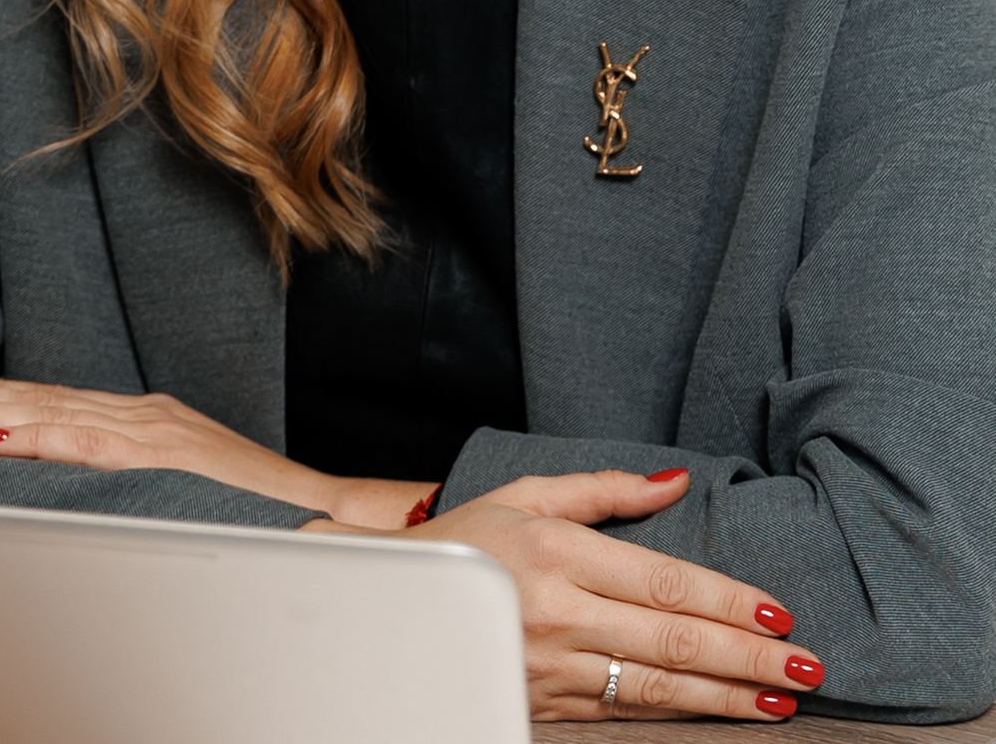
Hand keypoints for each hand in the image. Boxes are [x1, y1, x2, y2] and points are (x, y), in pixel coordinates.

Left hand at [0, 370, 431, 527]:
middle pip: (48, 401)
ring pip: (60, 415)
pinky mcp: (172, 457)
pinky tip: (10, 437)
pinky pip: (99, 448)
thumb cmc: (248, 500)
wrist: (318, 507)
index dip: (1, 396)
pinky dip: (50, 439)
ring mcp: (158, 432)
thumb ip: (130, 465)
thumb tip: (69, 461)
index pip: (57, 402)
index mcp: (144, 419)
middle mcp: (146, 415)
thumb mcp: (177, 476)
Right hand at [306, 470, 822, 722]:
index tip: (780, 610)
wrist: (391, 600)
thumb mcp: (529, 494)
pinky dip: (678, 718)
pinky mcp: (543, 702)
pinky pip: (623, 711)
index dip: (727, 598)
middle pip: (673, 640)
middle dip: (748, 655)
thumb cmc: (468, 536)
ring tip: (781, 698)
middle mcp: (558, 610)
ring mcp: (549, 664)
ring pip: (656, 688)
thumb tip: (678, 482)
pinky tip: (718, 714)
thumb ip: (608, 489)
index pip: (664, 580)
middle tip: (808, 665)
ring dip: (727, 696)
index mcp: (558, 549)